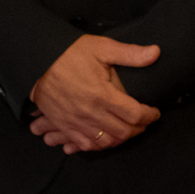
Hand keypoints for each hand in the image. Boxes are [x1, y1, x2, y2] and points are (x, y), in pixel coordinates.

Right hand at [29, 35, 161, 153]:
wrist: (38, 62)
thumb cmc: (70, 53)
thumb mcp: (101, 48)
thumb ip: (130, 54)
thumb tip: (156, 52)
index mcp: (103, 95)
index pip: (135, 115)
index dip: (149, 116)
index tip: (154, 112)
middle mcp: (91, 113)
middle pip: (123, 132)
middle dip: (138, 129)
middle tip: (143, 122)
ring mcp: (76, 122)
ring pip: (106, 142)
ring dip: (120, 139)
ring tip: (127, 130)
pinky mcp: (65, 126)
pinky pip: (86, 145)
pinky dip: (99, 145)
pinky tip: (106, 138)